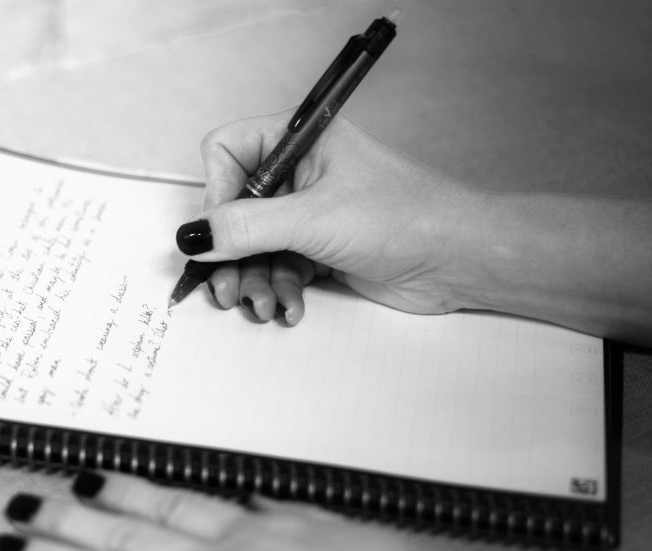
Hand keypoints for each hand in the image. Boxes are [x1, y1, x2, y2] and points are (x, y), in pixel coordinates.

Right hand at [180, 110, 477, 324]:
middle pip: (234, 210)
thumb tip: (194, 236)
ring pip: (253, 246)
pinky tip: (291, 308)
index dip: (216, 194)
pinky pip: (278, 268)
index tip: (217, 233)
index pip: (226, 153)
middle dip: (230, 254)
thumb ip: (246, 228)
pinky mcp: (319, 249)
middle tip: (227, 288)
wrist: (458, 261)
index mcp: (299, 141)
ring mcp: (308, 213)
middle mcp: (299, 172)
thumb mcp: (314, 220)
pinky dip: (279, 290)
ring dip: (254, 280)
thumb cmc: (405, 218)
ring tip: (264, 305)